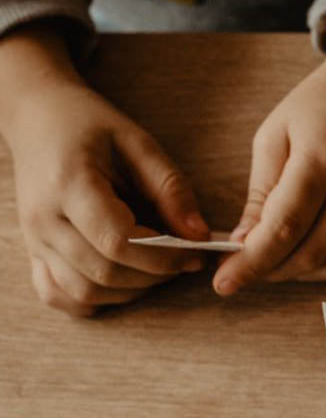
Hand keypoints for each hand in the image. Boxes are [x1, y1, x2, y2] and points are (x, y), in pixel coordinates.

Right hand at [0, 27, 207, 316]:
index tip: (196, 252)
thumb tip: (199, 236)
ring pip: (85, 292)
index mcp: (68, 184)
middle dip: (155, 275)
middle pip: (105, 272)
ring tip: (157, 267)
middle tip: (185, 261)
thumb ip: (171, 189)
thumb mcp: (138, 143)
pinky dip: (95, 299)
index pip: (118, 242)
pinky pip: (59, 295)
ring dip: (131, 290)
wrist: (37, 117)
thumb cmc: (89, 126)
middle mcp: (43, 218)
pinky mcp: (34, 252)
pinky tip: (122, 282)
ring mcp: (34, 239)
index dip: (164, 256)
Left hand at [212, 11, 325, 295]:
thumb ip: (260, 193)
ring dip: (299, 273)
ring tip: (275, 260)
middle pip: (311, 253)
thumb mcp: (275, 136)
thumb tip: (242, 245)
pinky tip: (312, 251)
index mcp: (322, 158)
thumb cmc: (319, 107)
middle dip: (271, 270)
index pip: (284, 226)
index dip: (251, 262)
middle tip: (243, 268)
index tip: (223, 283)